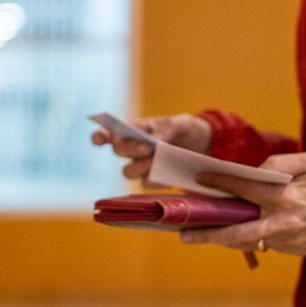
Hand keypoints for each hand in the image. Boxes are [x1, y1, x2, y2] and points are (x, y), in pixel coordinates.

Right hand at [91, 114, 212, 182]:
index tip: (99, 140)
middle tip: (147, 147)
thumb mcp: (182, 123)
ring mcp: (141, 166)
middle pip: (117, 152)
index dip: (100, 136)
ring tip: (156, 162)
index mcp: (135, 130)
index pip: (109, 133)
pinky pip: (146, 184)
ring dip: (139, 167)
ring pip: (127, 171)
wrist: (206, 146)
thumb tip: (155, 141)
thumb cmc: (188, 130)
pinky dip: (155, 180)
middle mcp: (132, 149)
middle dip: (129, 149)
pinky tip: (167, 175)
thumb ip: (167, 128)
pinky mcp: (152, 181)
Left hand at [180, 152, 305, 255]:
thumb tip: (251, 173)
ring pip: (245, 241)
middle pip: (235, 230)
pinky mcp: (289, 249)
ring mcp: (285, 239)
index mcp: (285, 196)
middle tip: (182, 234)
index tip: (199, 180)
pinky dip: (243, 237)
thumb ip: (277, 164)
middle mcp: (282, 221)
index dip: (219, 183)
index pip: (243, 188)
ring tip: (196, 234)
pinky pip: (260, 242)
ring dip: (220, 238)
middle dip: (206, 233)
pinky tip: (227, 232)